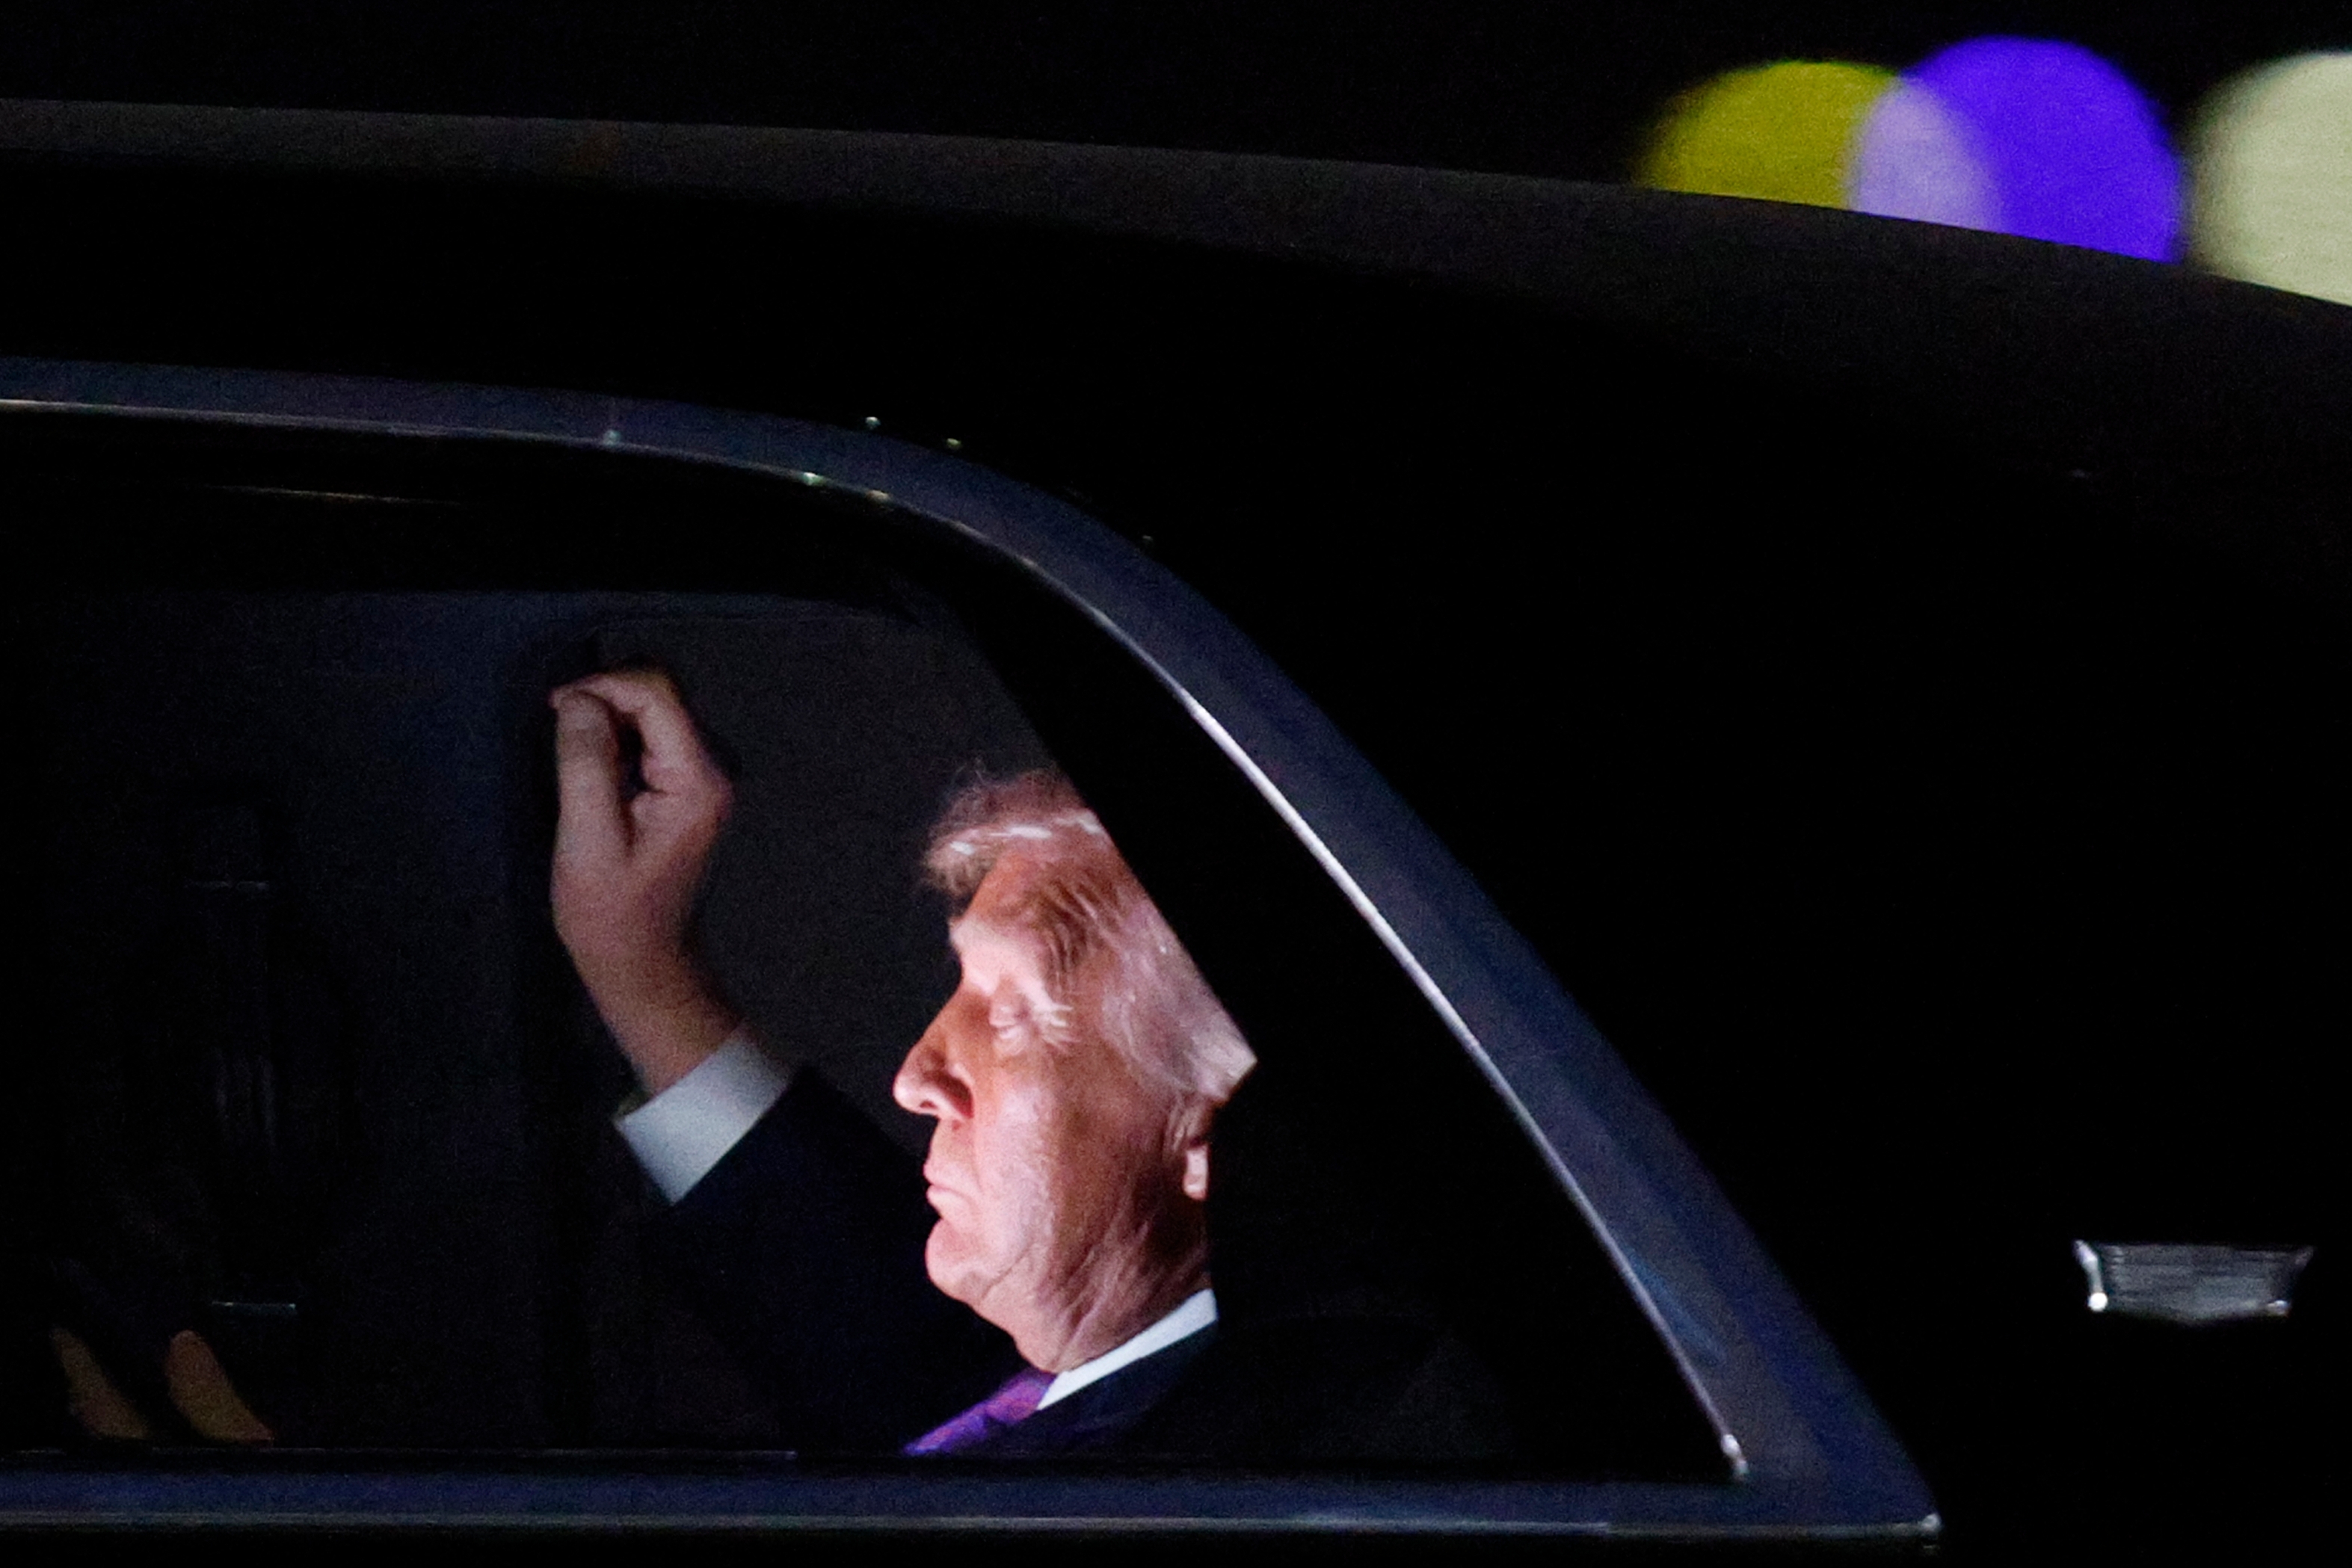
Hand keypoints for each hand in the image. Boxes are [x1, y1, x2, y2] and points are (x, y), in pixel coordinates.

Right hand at [550, 670, 739, 1093]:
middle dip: (606, 698)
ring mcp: (703, 780)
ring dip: (608, 719)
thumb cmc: (612, 915)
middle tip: (559, 726)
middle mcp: (713, 772)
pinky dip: (617, 738)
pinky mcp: (686, 789)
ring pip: (654, 713)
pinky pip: (652, 739)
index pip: (658, 695)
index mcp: (698, 782)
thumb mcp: (587, 839)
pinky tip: (590, 766)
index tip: (556, 705)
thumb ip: (586, 763)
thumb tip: (579, 700)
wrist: (644, 962)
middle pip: (660, 697)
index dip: (604, 686)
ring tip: (569, 749)